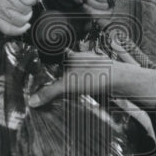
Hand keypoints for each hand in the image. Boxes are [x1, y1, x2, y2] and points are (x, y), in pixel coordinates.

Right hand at [28, 51, 155, 109]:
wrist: (121, 80)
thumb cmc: (96, 75)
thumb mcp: (68, 85)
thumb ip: (49, 92)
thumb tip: (33, 100)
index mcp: (74, 57)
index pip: (60, 56)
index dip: (53, 63)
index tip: (46, 70)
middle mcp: (85, 59)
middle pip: (71, 66)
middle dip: (65, 75)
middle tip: (57, 86)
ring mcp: (97, 66)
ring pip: (82, 73)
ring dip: (77, 82)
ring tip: (71, 92)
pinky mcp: (105, 75)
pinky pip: (92, 80)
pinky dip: (87, 87)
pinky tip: (86, 94)